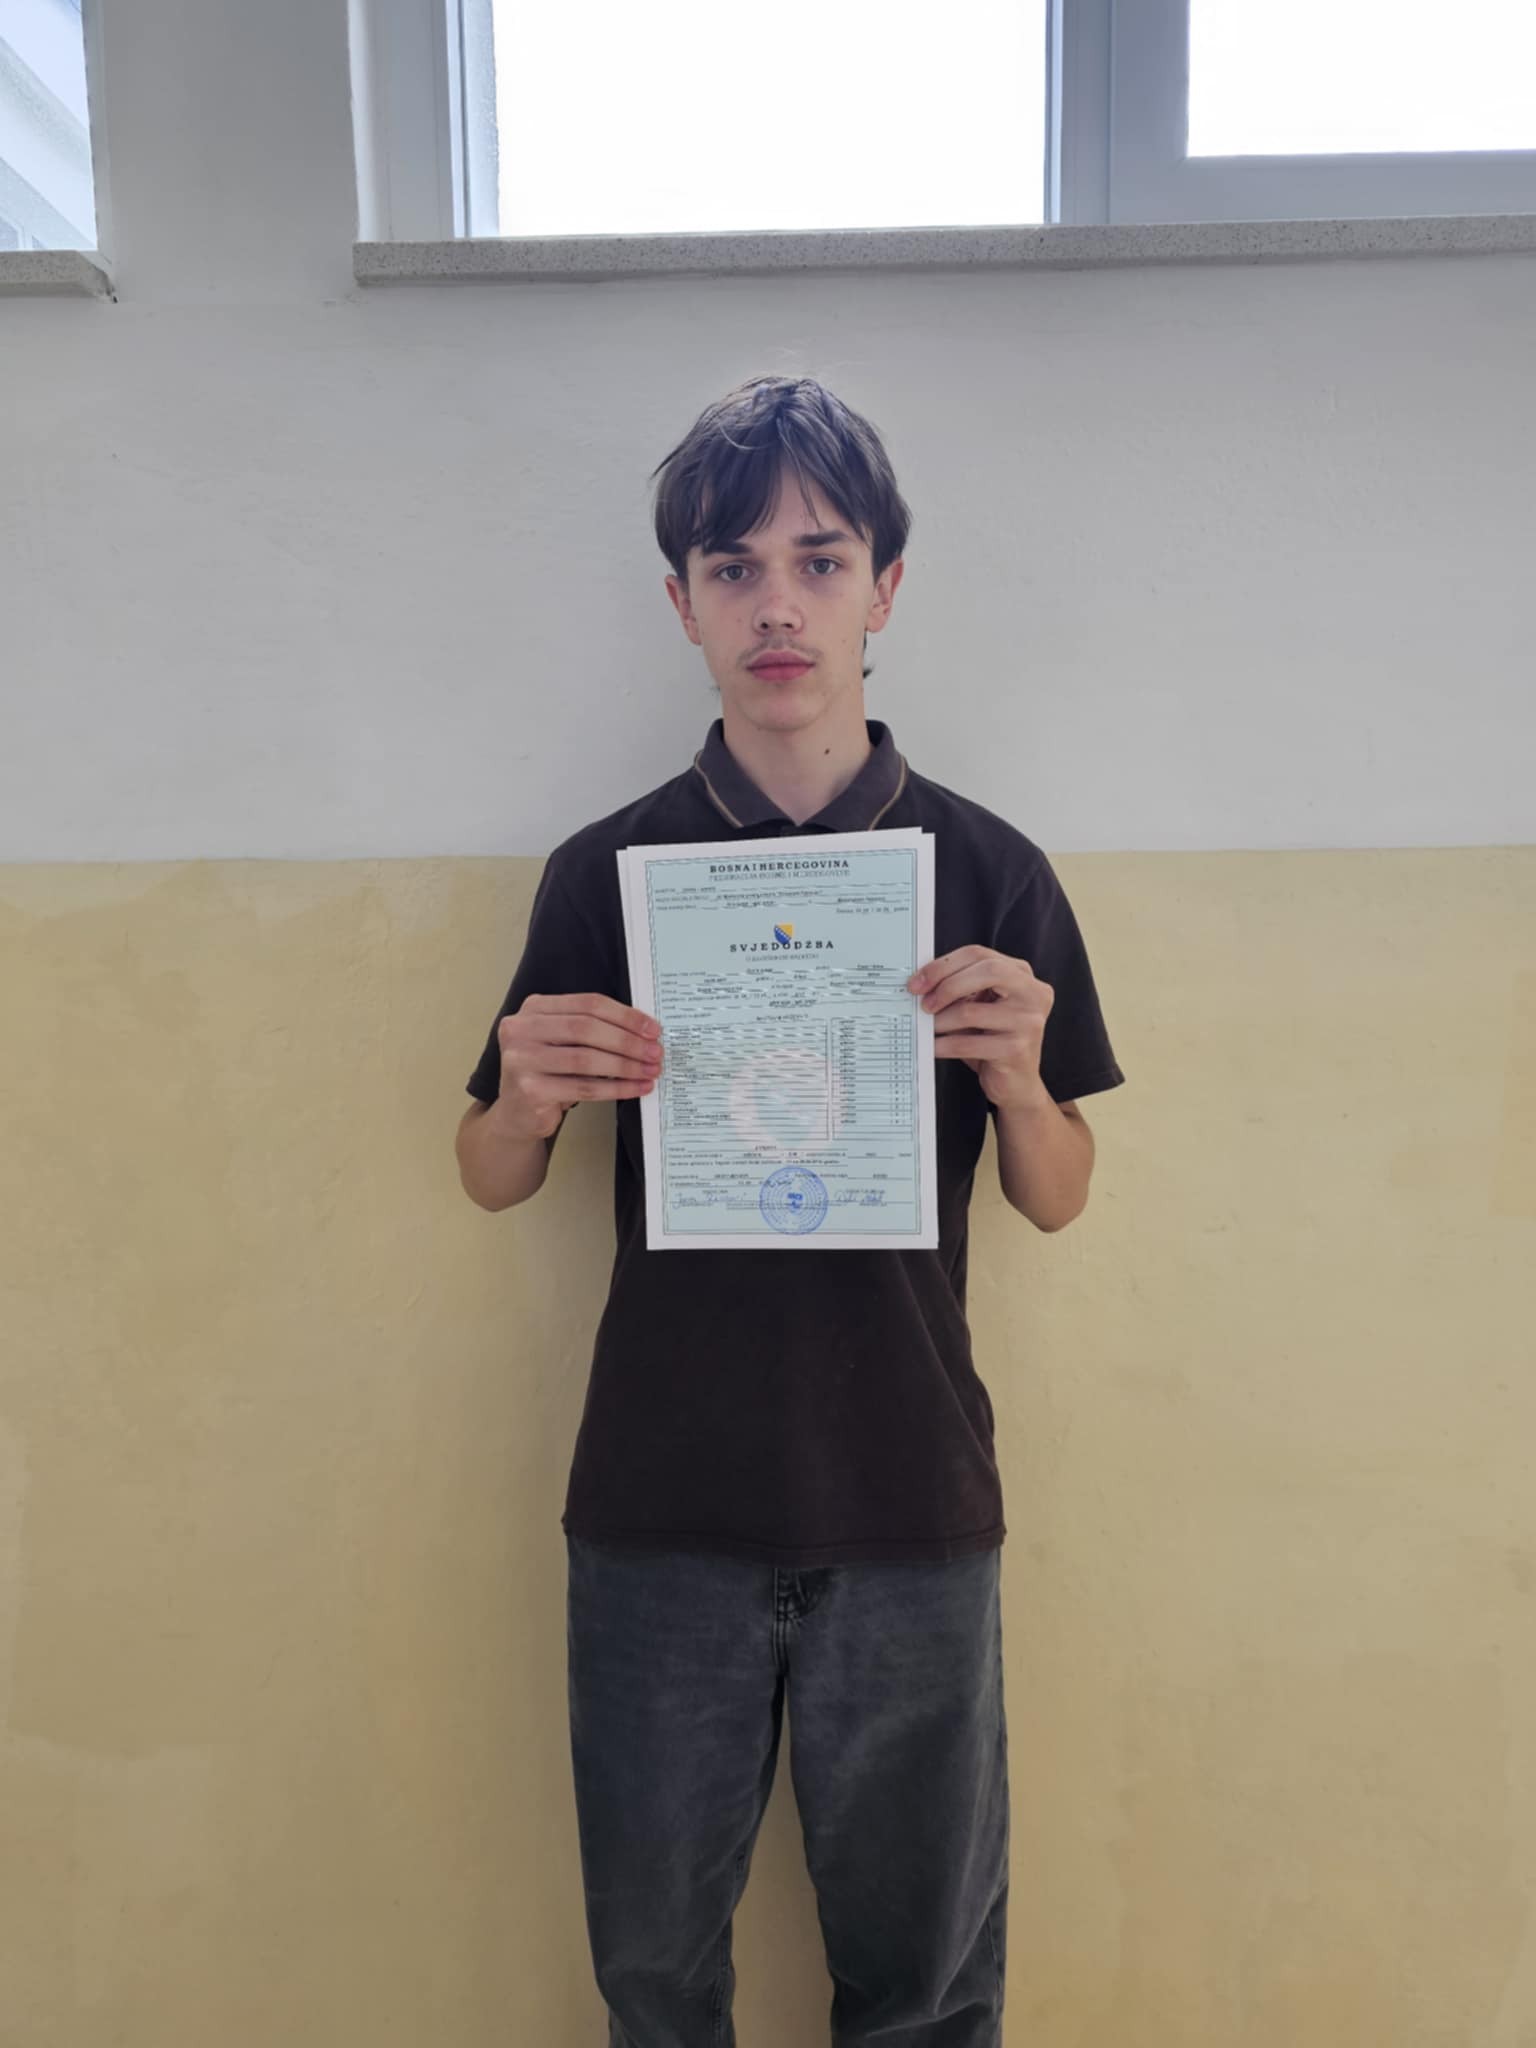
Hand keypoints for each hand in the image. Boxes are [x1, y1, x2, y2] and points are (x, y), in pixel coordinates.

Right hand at [492, 993, 662, 1140]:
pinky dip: (615, 1088)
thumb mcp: (562, 1040)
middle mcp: (521, 1029)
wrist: (518, 1112)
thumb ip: (592, 1028)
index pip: (588, 1003)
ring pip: (586, 1059)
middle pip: (586, 1028)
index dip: (624, 1015)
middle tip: (655, 1052)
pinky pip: (583, 1088)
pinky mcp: (529, 1090)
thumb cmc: (549, 1072)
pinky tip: (635, 1088)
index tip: (652, 1029)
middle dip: (627, 1041)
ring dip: (625, 1066)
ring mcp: (521, 1059)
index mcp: (534, 1008)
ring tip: (649, 1071)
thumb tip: (644, 1031)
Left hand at [907, 947, 1052, 1109]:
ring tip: (926, 1028)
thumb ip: (961, 988)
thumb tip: (921, 982)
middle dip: (946, 985)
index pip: (980, 955)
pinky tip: (934, 1047)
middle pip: (987, 971)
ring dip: (940, 1021)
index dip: (943, 965)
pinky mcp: (1017, 1049)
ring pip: (971, 1011)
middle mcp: (1033, 993)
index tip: (918, 982)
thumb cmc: (994, 1040)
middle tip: (923, 1003)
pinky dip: (944, 1045)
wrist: (1017, 1083)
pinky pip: (968, 1043)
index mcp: (1022, 975)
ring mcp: (1029, 1021)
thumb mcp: (980, 1006)